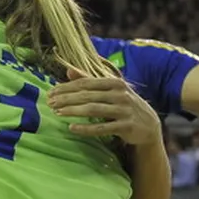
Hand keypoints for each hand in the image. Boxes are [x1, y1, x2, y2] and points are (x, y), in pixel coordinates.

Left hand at [47, 68, 161, 145]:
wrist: (149, 125)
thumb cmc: (124, 105)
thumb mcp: (110, 90)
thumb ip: (89, 81)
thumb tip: (68, 70)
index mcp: (115, 82)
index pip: (86, 83)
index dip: (67, 87)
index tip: (51, 93)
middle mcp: (120, 94)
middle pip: (87, 95)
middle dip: (66, 99)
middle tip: (50, 103)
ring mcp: (124, 110)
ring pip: (93, 110)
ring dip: (73, 111)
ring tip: (57, 113)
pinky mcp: (126, 126)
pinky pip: (102, 128)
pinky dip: (86, 128)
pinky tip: (72, 128)